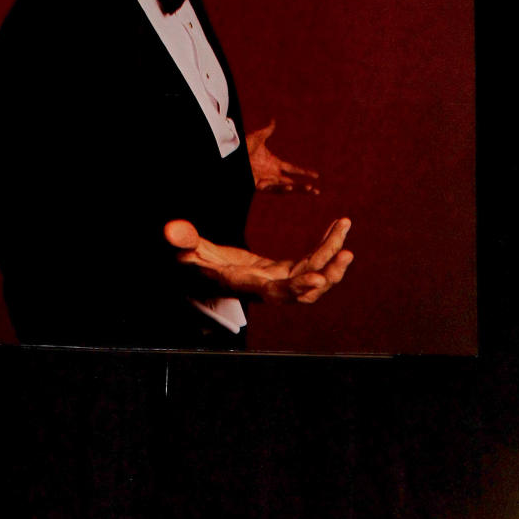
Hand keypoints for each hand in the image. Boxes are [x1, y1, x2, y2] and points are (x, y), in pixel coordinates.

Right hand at [164, 218, 352, 304]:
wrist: (204, 274)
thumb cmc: (195, 265)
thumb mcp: (188, 252)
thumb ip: (183, 242)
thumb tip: (171, 230)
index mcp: (251, 286)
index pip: (278, 292)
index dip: (298, 288)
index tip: (318, 278)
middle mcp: (270, 289)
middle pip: (307, 290)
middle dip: (328, 272)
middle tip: (346, 251)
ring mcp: (281, 281)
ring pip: (316, 277)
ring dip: (333, 257)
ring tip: (344, 227)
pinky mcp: (286, 272)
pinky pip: (313, 262)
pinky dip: (327, 245)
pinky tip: (338, 226)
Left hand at [246, 120, 319, 193]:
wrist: (231, 155)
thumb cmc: (242, 148)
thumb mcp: (258, 137)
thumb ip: (268, 130)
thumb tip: (273, 119)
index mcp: (275, 164)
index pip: (293, 169)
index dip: (304, 172)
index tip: (316, 176)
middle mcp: (272, 174)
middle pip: (292, 182)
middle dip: (304, 187)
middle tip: (316, 192)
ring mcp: (266, 180)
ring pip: (285, 187)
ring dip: (296, 189)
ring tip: (309, 189)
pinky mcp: (258, 185)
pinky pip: (272, 188)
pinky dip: (281, 187)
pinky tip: (290, 186)